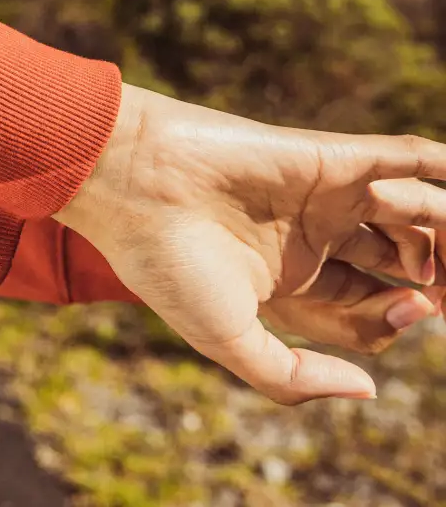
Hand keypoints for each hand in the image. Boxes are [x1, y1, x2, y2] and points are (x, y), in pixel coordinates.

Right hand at [53, 84, 445, 403]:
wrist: (131, 185)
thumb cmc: (166, 263)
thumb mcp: (230, 342)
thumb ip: (296, 378)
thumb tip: (369, 389)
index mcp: (290, 278)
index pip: (372, 306)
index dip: (400, 317)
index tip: (407, 312)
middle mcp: (312, 234)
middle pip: (400, 260)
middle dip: (435, 277)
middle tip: (441, 290)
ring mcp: (322, 193)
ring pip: (410, 211)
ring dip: (442, 230)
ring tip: (443, 248)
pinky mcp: (327, 156)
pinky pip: (400, 157)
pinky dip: (436, 164)